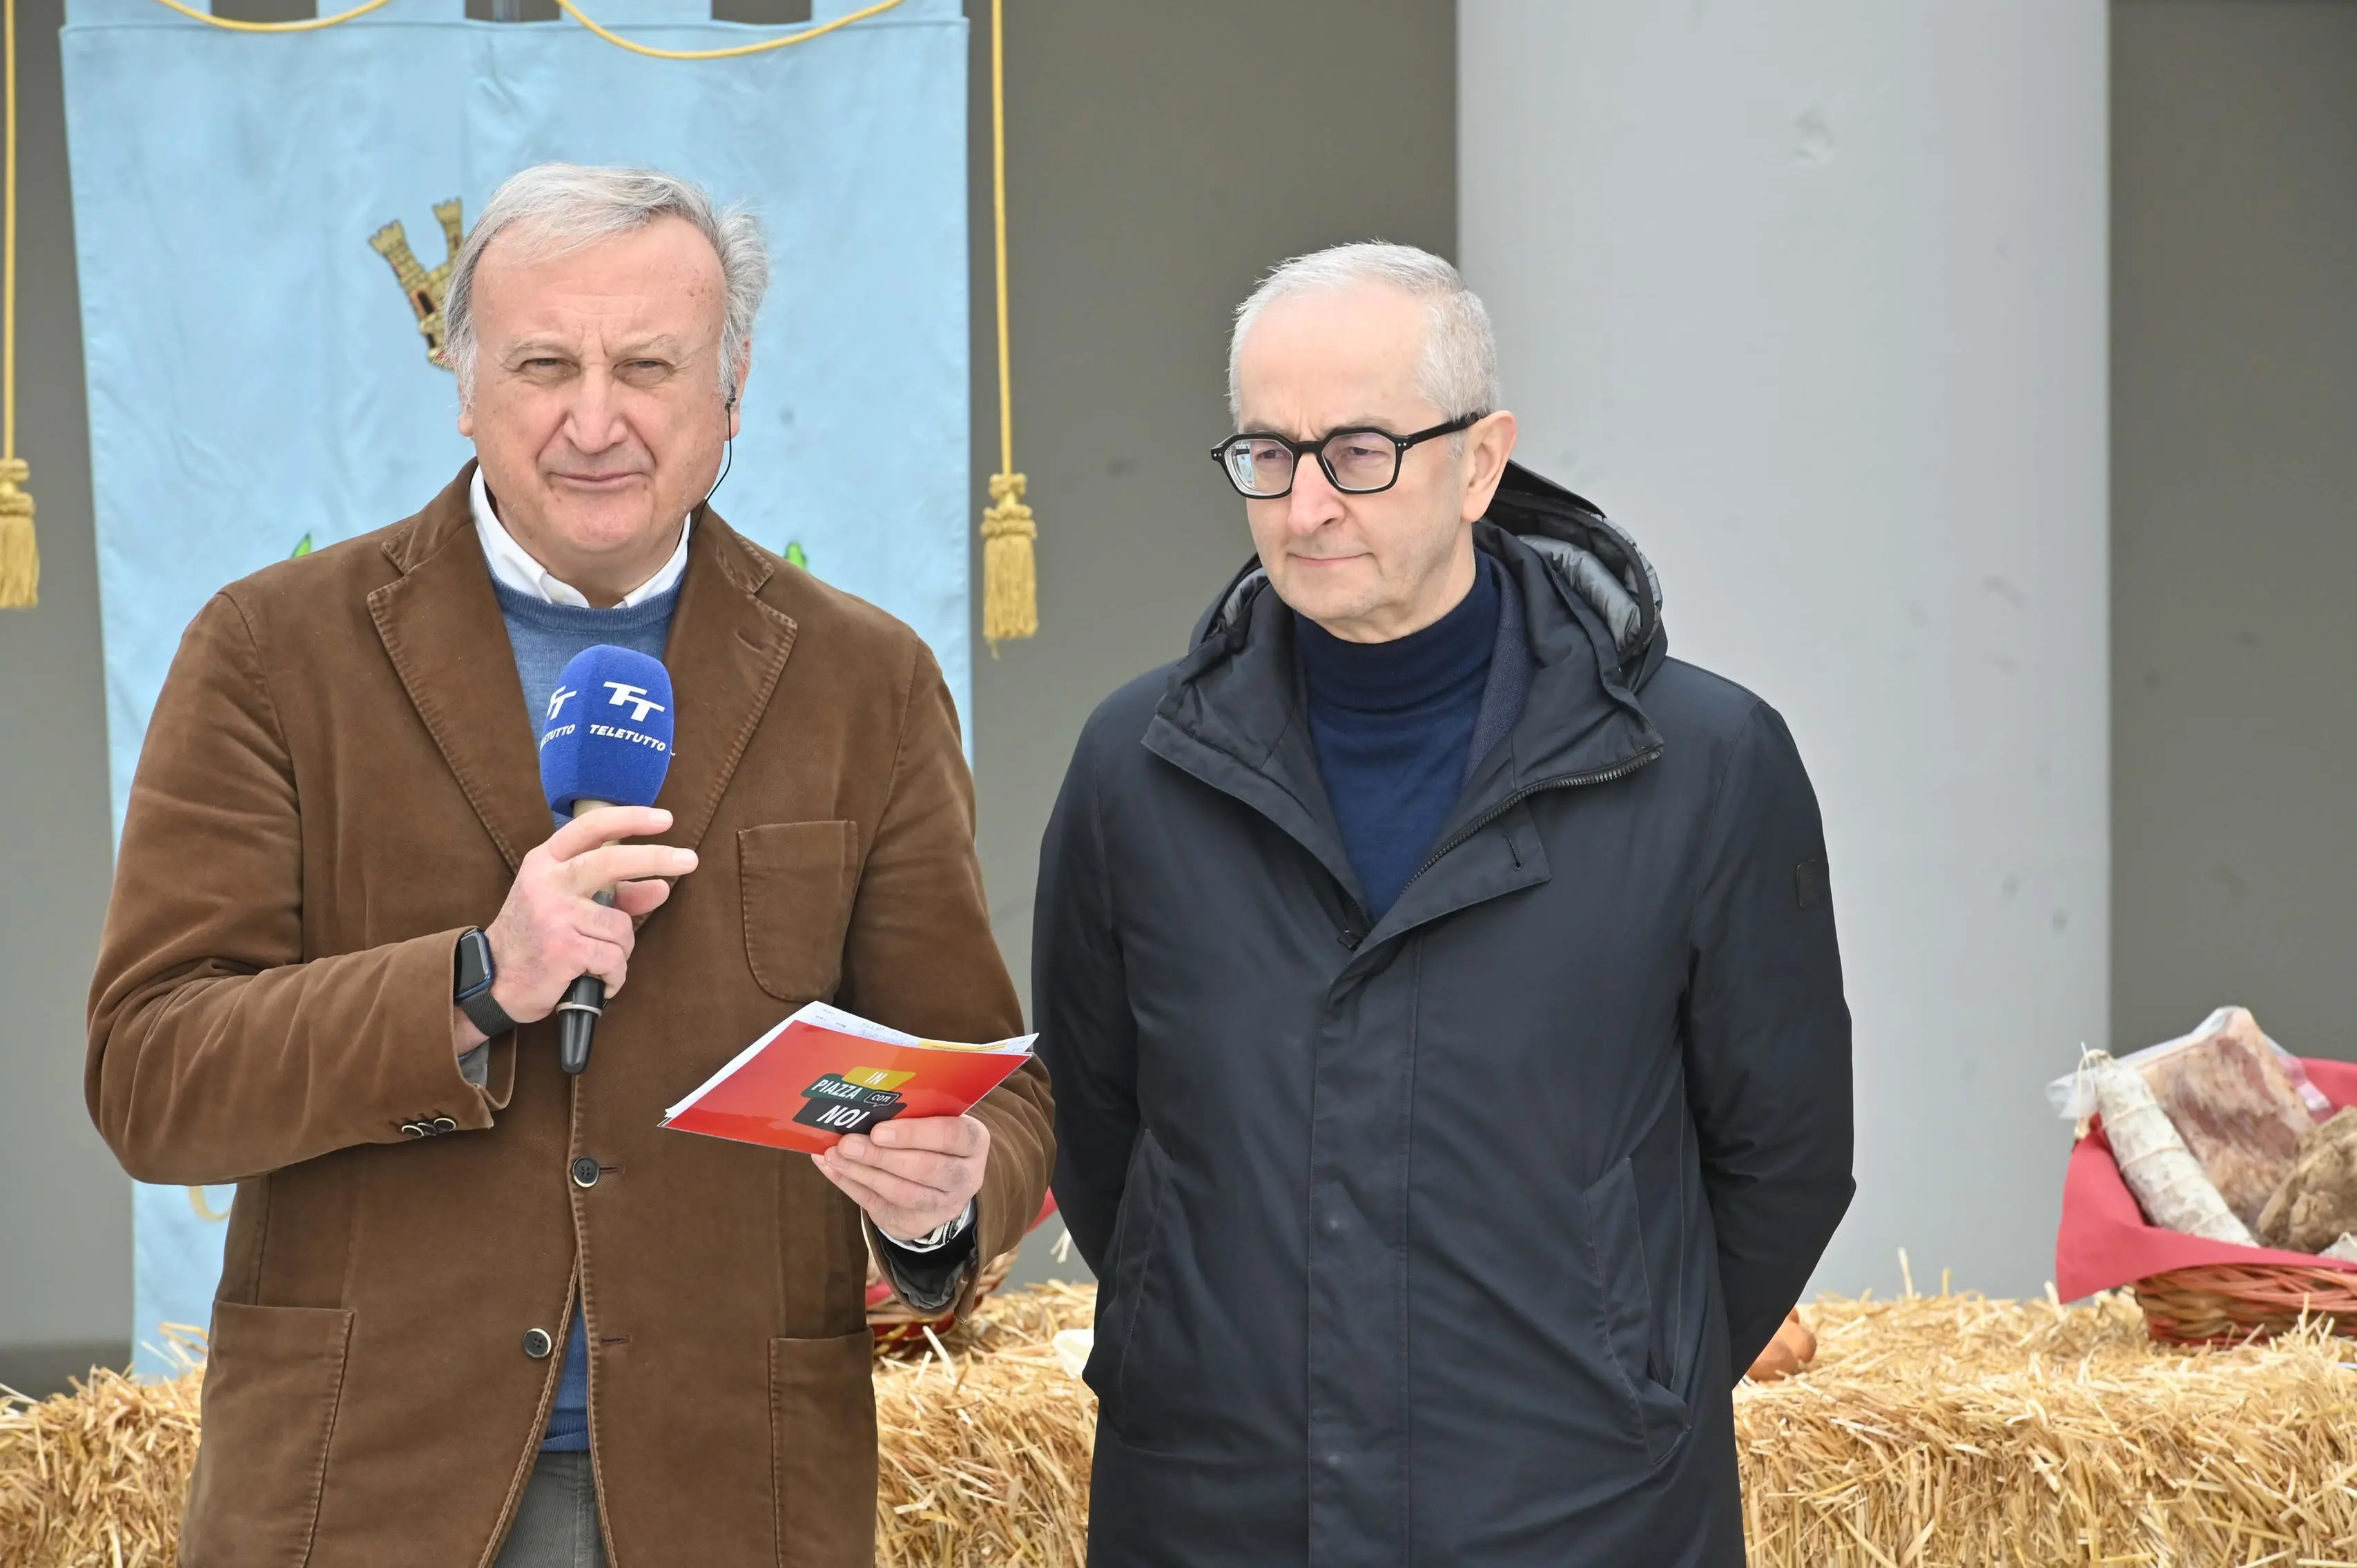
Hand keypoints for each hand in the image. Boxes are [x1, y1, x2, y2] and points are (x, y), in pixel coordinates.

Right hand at [451, 806, 695, 1052]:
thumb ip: (615, 895)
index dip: (630, 819)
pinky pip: (614, 960)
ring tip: (597, 961)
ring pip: (621, 927)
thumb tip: (662, 887)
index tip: (665, 819)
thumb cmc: (537, 938)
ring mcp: (554, 915)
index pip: (590, 828)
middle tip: (690, 860)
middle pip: (612, 861)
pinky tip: (594, 979)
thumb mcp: (566, 905)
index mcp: (545, 862)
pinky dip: (613, 977)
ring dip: (620, 951)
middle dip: (656, 858)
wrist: (494, 982)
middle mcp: (547, 882)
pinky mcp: (563, 949)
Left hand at [816, 1115, 989, 1241]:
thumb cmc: (931, 1138)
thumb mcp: (933, 1120)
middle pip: (924, 1168)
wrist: (940, 1180)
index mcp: (973, 1141)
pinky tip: (832, 1168)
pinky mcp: (917, 1223)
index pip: (951, 1136)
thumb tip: (855, 1105)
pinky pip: (879, 1206)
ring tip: (834, 1156)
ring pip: (902, 1193)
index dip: (913, 1134)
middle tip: (847, 1143)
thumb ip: (906, 1114)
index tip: (878, 1130)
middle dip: (881, 1157)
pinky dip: (851, 1186)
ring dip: (863, 1173)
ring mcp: (944, 1205)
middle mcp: (966, 1176)